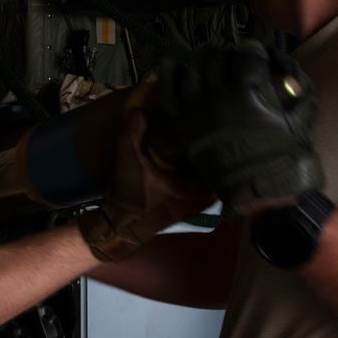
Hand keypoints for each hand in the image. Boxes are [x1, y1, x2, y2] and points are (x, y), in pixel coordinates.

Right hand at [77, 107, 215, 261]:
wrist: (115, 228)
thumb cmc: (128, 196)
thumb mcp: (128, 159)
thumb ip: (134, 132)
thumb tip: (140, 109)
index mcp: (190, 191)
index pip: (217, 174)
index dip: (222, 158)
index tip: (221, 142)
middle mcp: (193, 203)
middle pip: (214, 183)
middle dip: (214, 166)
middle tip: (214, 145)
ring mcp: (186, 211)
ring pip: (204, 192)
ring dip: (203, 177)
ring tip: (202, 157)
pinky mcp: (176, 214)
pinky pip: (194, 197)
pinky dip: (193, 186)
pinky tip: (184, 173)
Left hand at [158, 39, 323, 213]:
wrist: (254, 190)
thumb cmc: (281, 158)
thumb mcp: (300, 124)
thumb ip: (299, 94)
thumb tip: (292, 74)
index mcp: (246, 93)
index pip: (246, 54)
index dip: (253, 52)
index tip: (257, 56)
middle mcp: (217, 97)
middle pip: (217, 58)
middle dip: (228, 57)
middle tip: (234, 64)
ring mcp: (195, 109)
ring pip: (192, 69)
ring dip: (203, 63)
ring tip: (210, 66)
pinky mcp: (182, 124)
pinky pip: (168, 91)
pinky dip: (169, 73)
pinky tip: (172, 62)